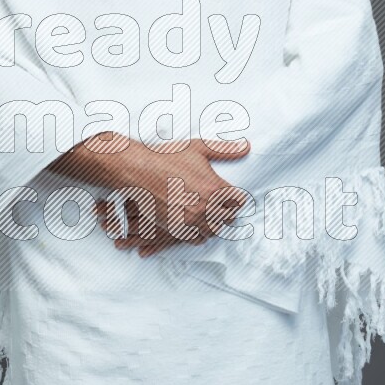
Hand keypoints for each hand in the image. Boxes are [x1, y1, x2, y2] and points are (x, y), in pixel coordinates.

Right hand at [51, 133, 251, 254]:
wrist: (137, 170)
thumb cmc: (166, 156)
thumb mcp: (198, 148)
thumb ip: (225, 149)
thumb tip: (246, 146)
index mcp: (214, 188)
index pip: (238, 201)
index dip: (237, 198)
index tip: (233, 195)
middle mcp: (205, 207)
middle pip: (228, 218)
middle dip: (228, 212)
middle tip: (224, 207)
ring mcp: (190, 220)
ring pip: (213, 231)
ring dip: (215, 224)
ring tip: (211, 216)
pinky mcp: (175, 228)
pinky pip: (196, 238)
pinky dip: (200, 233)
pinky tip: (198, 225)